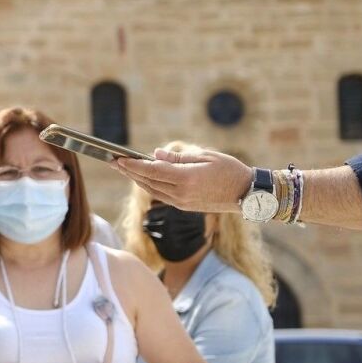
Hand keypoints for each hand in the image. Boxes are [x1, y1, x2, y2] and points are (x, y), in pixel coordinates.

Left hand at [113, 148, 251, 214]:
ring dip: (137, 180)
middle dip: (129, 172)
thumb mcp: (206, 157)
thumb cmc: (230, 170)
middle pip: (147, 182)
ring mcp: (182, 202)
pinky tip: (143, 178)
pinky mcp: (185, 207)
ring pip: (152, 190)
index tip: (118, 159)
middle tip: (113, 162)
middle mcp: (181, 193)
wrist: (248, 194)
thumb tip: (155, 155)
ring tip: (124, 169)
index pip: (152, 171)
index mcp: (186, 179)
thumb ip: (178, 158)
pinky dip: (149, 186)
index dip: (133, 165)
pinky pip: (161, 196)